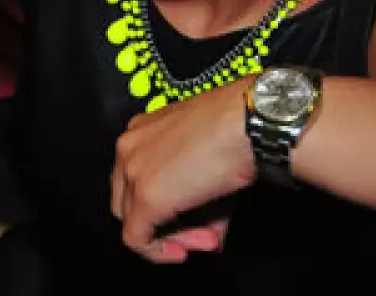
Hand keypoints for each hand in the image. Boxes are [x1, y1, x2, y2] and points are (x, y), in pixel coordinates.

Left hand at [109, 85, 254, 262]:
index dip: (164, 203)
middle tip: (199, 232)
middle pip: (128, 199)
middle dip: (163, 223)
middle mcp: (129, 146)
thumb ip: (199, 195)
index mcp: (143, 131)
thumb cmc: (236, 128)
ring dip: (169, 236)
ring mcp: (132, 171)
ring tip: (204, 238)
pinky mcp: (145, 197)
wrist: (247, 123)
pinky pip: (137, 238)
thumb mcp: (209, 159)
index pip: (137, 178)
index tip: (193, 217)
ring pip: (132, 219)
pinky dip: (158, 251)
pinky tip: (181, 252)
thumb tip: (208, 228)